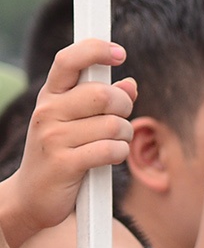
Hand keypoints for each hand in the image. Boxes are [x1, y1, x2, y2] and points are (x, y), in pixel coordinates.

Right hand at [0, 41, 135, 247]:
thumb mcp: (73, 122)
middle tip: (121, 119)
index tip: (120, 52)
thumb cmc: (59, 154)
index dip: (96, 50)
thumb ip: (100, 102)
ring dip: (124, 135)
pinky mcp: (65, 164)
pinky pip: (110, 150)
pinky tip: (110, 157)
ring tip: (114, 143)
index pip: (69, 60)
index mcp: (50, 96)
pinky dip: (119, 154)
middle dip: (124, 107)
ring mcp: (54, 137)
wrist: (31, 197)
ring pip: (113, 125)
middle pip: (104, 95)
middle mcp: (48, 112)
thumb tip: (130, 83)